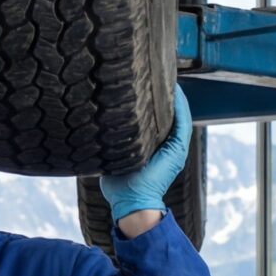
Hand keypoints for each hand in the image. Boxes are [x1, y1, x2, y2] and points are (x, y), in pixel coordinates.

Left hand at [99, 89, 192, 224]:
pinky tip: (176, 91)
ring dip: (175, 97)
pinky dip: (181, 106)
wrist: (133, 203)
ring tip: (167, 77)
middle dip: (164, 94)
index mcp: (153, 147)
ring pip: (179, 115)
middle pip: (168, 113)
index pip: (156, 118)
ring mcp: (175, 147)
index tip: (144, 81)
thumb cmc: (120, 186)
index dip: (153, 100)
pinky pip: (182, 122)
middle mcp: (167, 145)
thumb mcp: (114, 156)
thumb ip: (110, 141)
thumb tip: (92, 125)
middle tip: (156, 72)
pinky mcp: (177, 149)